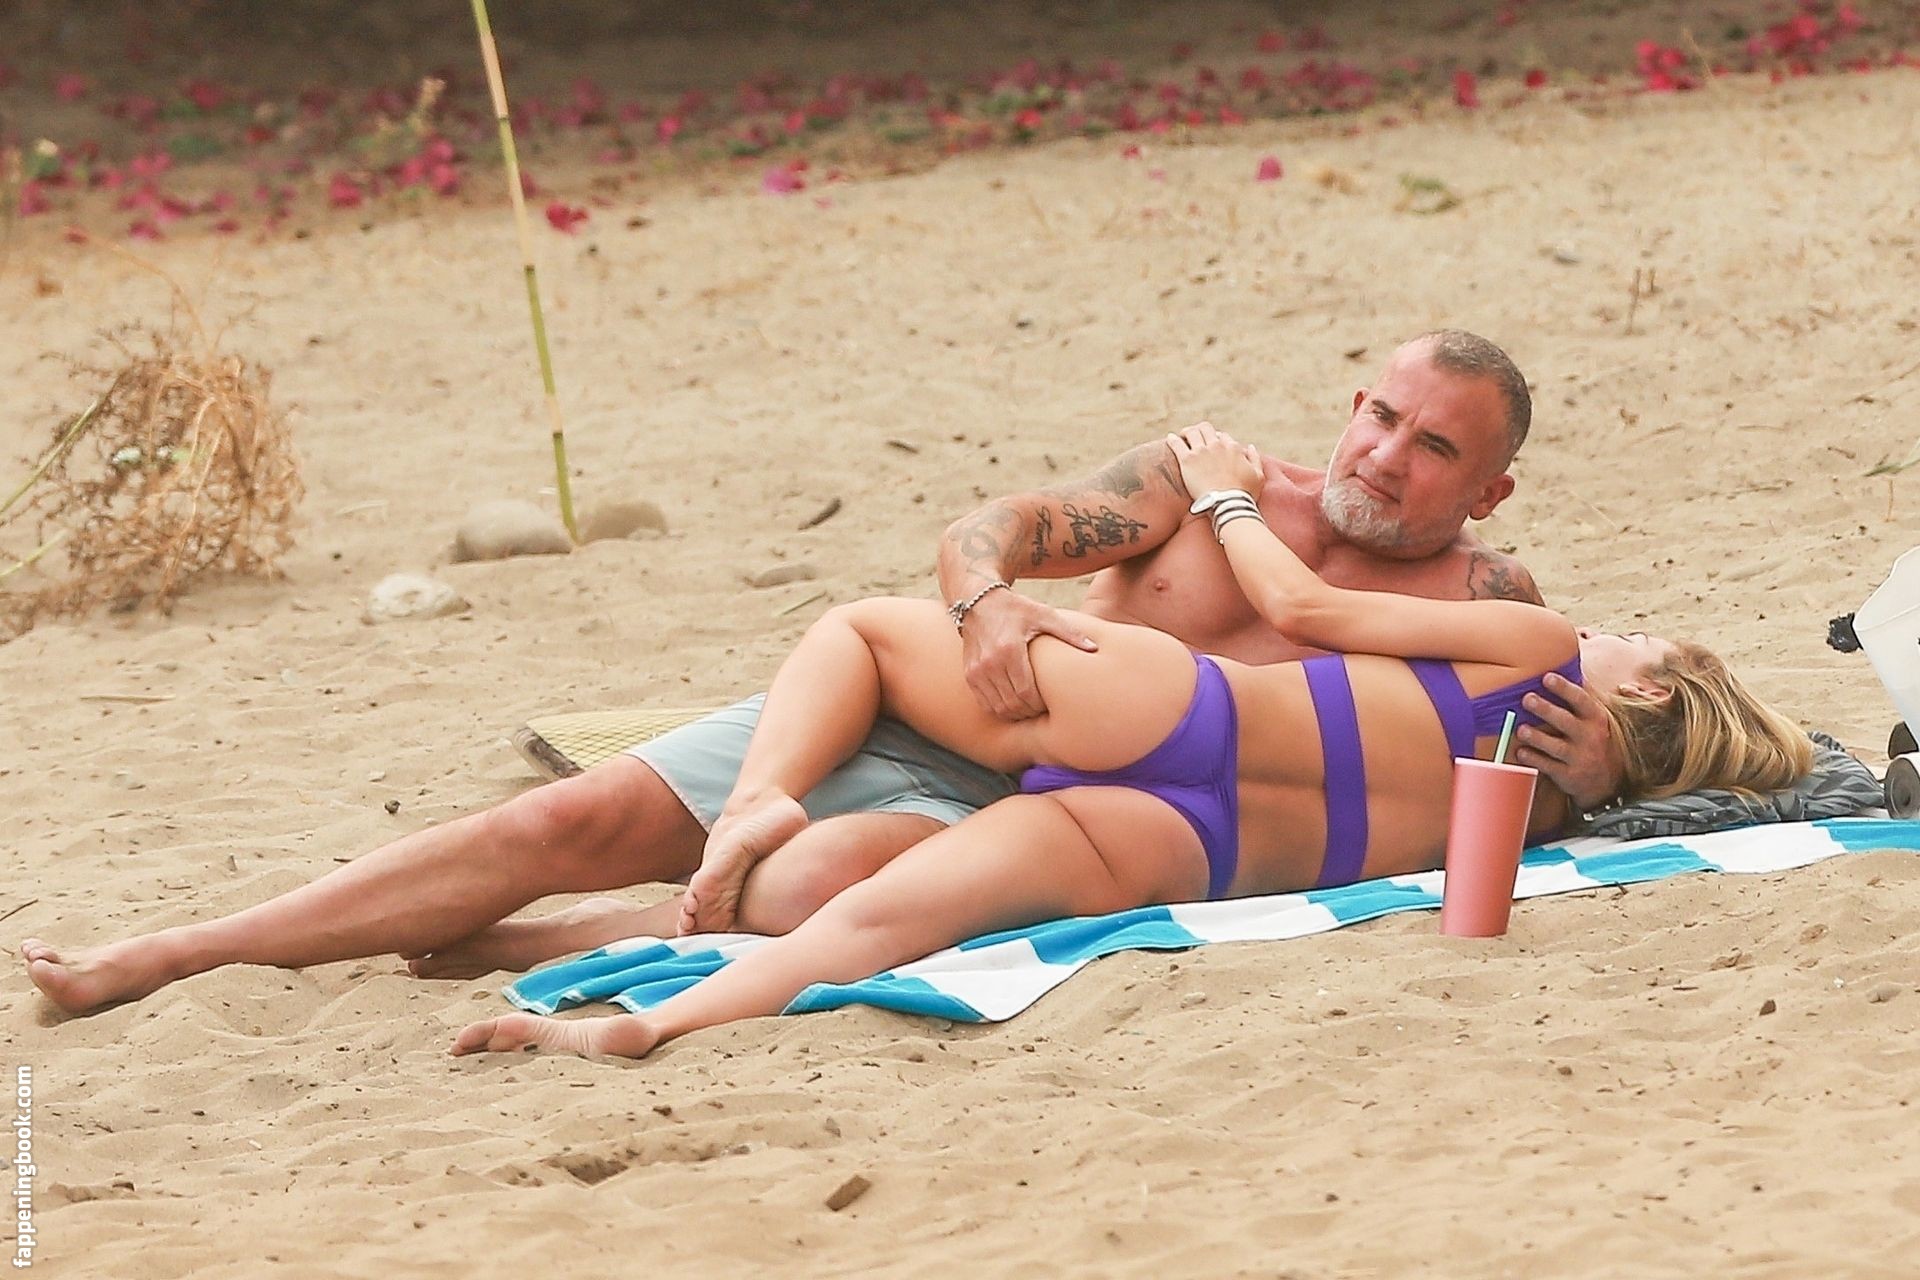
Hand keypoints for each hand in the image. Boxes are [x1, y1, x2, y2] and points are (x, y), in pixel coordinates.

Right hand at [958, 588, 1096, 719]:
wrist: (979, 602)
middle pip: (1013, 704)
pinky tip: (1013, 704)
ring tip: (1030, 708)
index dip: (1040, 705)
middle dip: (1030, 712)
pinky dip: (1000, 709)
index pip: (1026, 692)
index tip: (1051, 703)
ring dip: (1016, 714)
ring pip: (998, 708)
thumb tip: (1094, 648)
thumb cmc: (1016, 609)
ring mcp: (977, 671)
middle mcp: (990, 663)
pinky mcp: (969, 675)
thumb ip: (1069, 632)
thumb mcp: (1044, 615)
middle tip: (1044, 709)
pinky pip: (985, 704)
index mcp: (1010, 650)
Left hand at [1166, 422, 1262, 499]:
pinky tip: (1170, 438)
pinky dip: (1173, 439)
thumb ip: (1255, 459)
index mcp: (1233, 448)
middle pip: (1206, 428)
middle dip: (1200, 430)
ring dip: (1187, 432)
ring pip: (1191, 432)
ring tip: (1182, 437)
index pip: (1223, 437)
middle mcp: (1217, 445)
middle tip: (1195, 437)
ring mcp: (1201, 452)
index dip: (1217, 439)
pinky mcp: (1187, 460)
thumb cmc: (1245, 494)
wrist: (1228, 504)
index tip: (1213, 445)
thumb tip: (1250, 447)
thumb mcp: (1259, 476)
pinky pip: (1176, 444)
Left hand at [1511, 672, 1627, 811]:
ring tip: (1521, 730)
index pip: (1581, 700)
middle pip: (1567, 722)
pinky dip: (1534, 759)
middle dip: (1546, 710)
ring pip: (1556, 746)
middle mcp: (1590, 737)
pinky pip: (1549, 767)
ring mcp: (1580, 758)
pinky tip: (1520, 752)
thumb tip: (1555, 670)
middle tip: (1527, 699)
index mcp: (1596, 719)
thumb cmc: (1592, 740)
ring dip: (1537, 737)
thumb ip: (1577, 701)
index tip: (1547, 677)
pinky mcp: (1569, 776)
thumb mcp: (1594, 720)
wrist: (1606, 781)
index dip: (1564, 688)